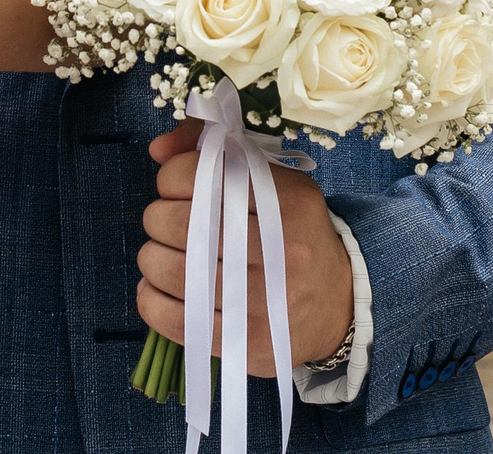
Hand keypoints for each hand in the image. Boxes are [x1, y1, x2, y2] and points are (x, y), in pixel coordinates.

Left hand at [136, 120, 354, 373]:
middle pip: (182, 226)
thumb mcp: (271, 180)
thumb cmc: (292, 232)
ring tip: (159, 256)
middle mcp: (281, 251)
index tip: (174, 189)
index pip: (202, 176)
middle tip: (162, 223)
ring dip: (151, 260)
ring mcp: (267, 302)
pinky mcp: (250, 344)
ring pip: (176, 274)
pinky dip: (152, 302)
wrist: (341, 301)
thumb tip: (157, 149)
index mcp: (287, 201)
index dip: (172, 178)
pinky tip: (155, 289)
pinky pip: (181, 322)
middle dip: (157, 219)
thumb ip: (214, 153)